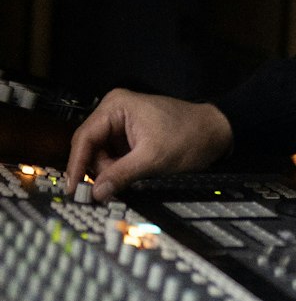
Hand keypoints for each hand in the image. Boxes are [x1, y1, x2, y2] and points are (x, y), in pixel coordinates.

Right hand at [65, 89, 233, 202]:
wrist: (217, 132)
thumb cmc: (189, 136)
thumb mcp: (153, 159)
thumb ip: (121, 174)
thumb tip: (97, 193)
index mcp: (116, 106)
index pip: (84, 137)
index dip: (76, 164)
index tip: (72, 189)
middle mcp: (115, 111)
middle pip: (90, 147)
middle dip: (97, 170)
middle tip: (104, 192)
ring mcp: (122, 123)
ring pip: (102, 154)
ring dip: (110, 171)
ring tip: (129, 180)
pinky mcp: (131, 136)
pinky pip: (114, 156)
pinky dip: (118, 169)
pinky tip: (129, 178)